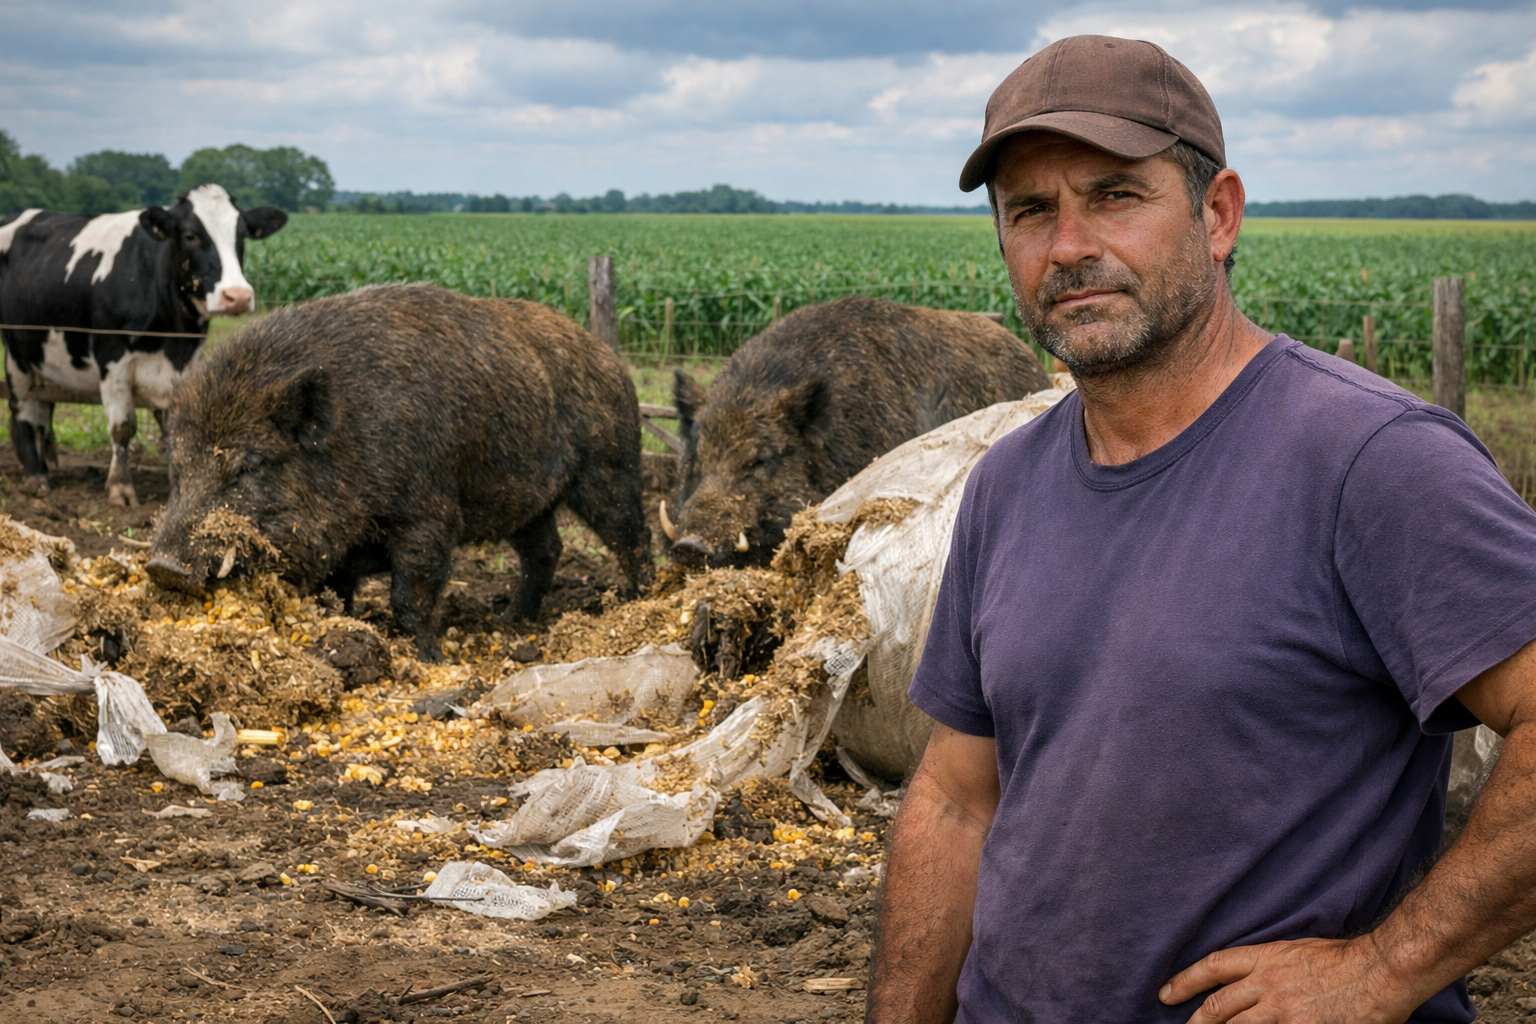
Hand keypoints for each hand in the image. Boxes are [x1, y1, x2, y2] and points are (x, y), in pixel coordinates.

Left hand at [1159, 937, 1420, 1023]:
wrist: (1380, 970)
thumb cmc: (1347, 959)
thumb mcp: (1298, 949)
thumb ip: (1272, 964)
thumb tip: (1253, 979)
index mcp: (1266, 958)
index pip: (1213, 967)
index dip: (1185, 980)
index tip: (1167, 993)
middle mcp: (1268, 984)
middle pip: (1220, 1005)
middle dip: (1197, 1020)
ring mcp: (1284, 1011)